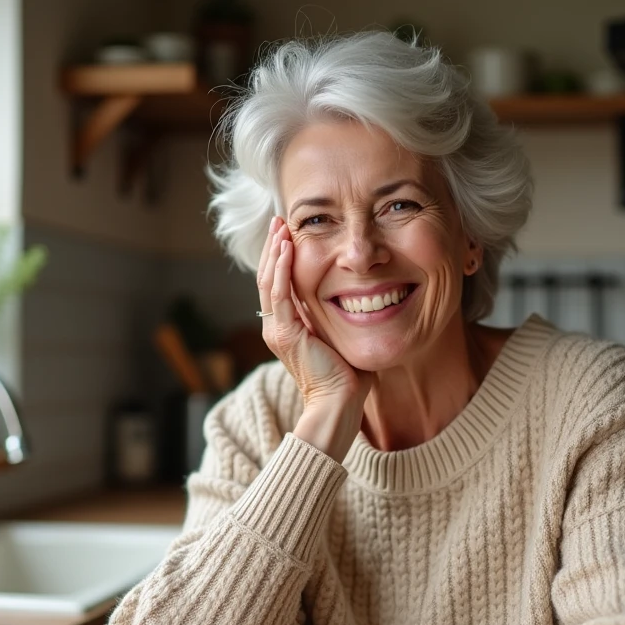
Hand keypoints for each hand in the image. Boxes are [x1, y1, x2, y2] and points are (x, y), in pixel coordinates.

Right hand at [258, 217, 371, 460]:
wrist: (338, 404)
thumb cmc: (347, 378)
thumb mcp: (340, 336)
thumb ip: (338, 317)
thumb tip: (356, 296)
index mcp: (286, 327)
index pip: (278, 284)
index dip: (282, 257)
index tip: (290, 233)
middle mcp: (275, 327)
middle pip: (268, 277)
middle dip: (275, 247)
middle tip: (280, 220)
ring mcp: (277, 330)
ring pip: (270, 281)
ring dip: (276, 251)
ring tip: (281, 227)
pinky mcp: (285, 333)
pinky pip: (280, 293)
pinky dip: (282, 267)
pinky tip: (288, 247)